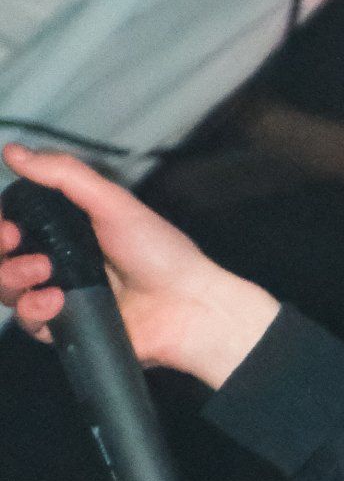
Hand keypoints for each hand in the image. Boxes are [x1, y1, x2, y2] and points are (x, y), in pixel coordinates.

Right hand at [0, 143, 278, 387]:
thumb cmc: (160, 253)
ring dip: (12, 277)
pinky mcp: (68, 329)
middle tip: (13, 242)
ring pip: (8, 291)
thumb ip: (63, 175)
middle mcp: (60, 262)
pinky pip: (30, 324)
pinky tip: (56, 301)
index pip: (14, 224)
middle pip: (4, 258)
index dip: (2, 224)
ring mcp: (62, 297)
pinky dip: (34, 311)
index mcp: (68, 231)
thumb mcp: (112, 203)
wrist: (189, 307)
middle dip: (0, 250)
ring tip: (43, 272)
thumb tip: (13, 152)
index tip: (7, 223)